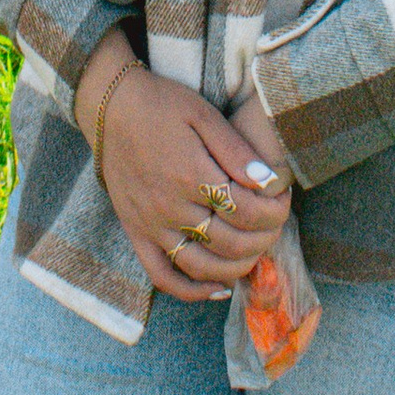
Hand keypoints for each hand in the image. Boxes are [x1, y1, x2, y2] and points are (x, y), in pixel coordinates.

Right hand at [80, 54, 290, 303]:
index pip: (245, 210)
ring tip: (255, 253)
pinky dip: (191, 290)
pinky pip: (162, 275)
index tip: (284, 201)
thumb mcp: (203, 114)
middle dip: (263, 238)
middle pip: (229, 242)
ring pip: (201, 266)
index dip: (273, 211)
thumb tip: (269, 181)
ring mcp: (150, 225)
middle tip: (275, 225)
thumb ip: (236, 150)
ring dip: (236, 268)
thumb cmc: (161, 104)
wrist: (111, 106)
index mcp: (191, 174)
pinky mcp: (136, 233)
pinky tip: (217, 288)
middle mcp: (170, 207)